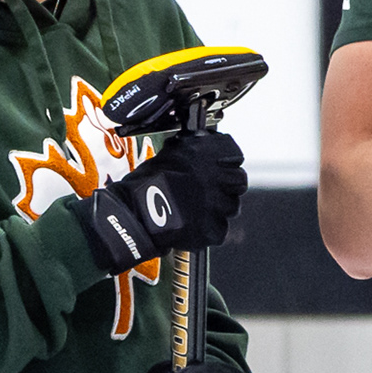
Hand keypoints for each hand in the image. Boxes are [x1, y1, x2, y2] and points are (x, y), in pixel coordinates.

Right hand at [75, 131, 247, 273]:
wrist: (132, 215)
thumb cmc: (144, 185)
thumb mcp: (169, 155)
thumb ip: (192, 149)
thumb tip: (204, 143)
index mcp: (205, 155)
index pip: (234, 154)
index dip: (228, 162)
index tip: (223, 167)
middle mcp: (215, 177)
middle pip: (239, 181)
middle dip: (228, 186)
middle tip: (210, 191)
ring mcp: (216, 204)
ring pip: (231, 206)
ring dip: (219, 208)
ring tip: (196, 209)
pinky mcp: (212, 229)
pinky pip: (220, 229)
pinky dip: (210, 229)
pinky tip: (193, 224)